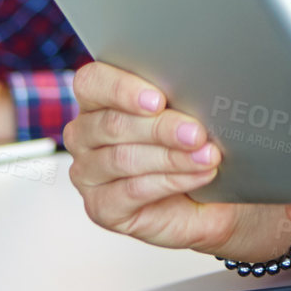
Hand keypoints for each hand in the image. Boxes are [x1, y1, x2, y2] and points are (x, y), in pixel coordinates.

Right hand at [64, 62, 239, 252]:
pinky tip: (197, 176)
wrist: (204, 199)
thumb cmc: (190, 147)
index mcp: (97, 99)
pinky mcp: (100, 207)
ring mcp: (87, 174)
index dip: (122, 89)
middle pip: (113, 124)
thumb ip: (180, 98)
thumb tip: (198, 87)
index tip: (158, 100)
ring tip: (207, 156)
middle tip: (197, 133)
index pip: (92, 82)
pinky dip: (171, 181)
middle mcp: (84, 135)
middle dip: (161, 128)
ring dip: (172, 157)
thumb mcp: (185, 114)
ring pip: (124, 158)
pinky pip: (132, 190)